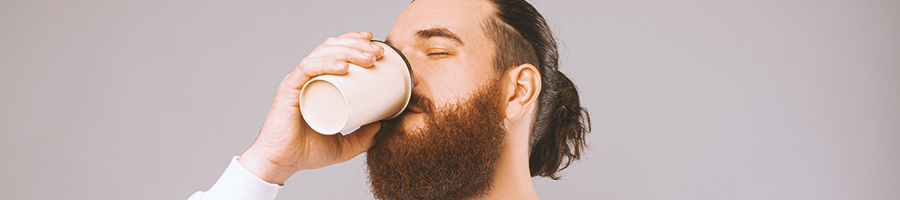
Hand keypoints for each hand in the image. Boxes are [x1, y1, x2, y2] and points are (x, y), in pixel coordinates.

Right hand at [238, 31, 384, 184]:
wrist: (281, 165)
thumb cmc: (306, 152)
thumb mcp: (343, 146)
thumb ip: (362, 138)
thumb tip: (382, 124)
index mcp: (317, 82)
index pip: (335, 51)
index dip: (354, 42)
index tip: (376, 45)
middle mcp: (306, 77)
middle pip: (332, 48)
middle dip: (358, 44)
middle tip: (379, 53)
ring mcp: (297, 82)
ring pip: (322, 54)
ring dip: (348, 51)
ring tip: (369, 59)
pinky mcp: (289, 90)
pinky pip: (307, 69)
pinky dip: (325, 64)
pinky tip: (343, 66)